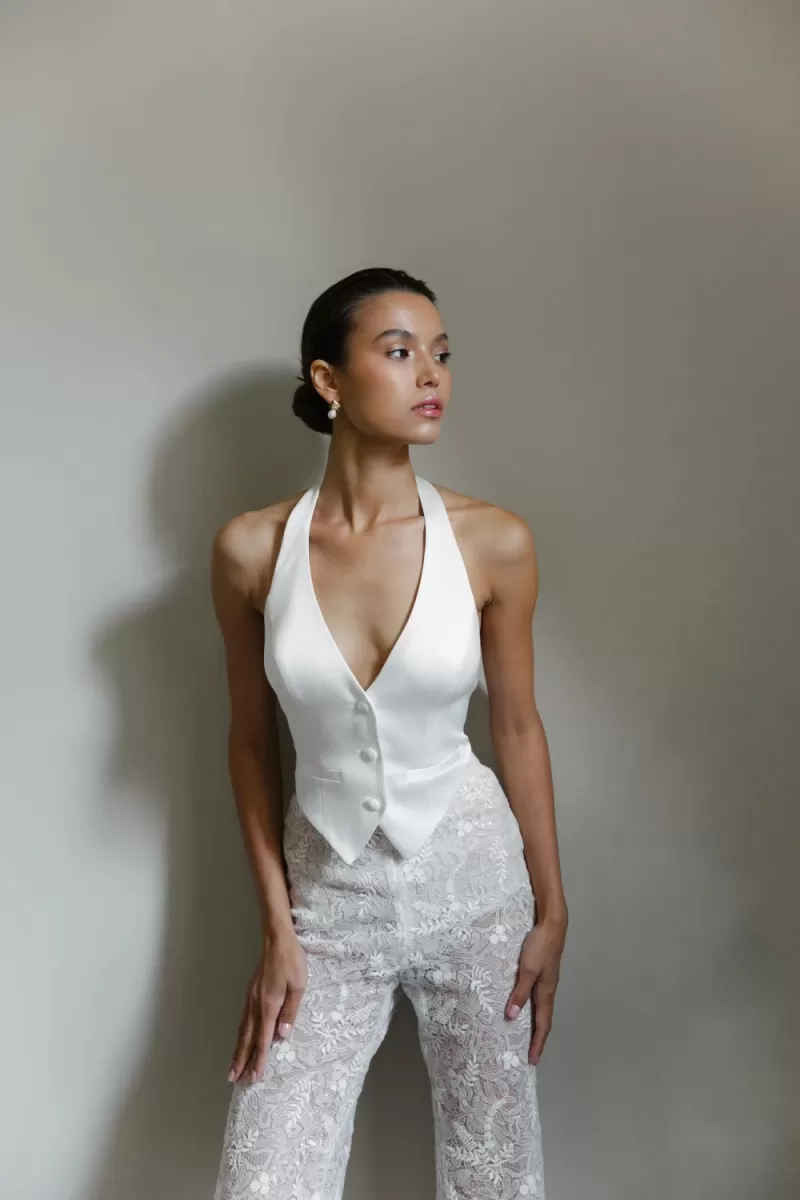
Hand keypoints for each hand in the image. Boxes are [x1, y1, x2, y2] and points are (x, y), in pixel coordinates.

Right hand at [228, 930, 307, 1083]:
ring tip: (232, 1067)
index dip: (260, 1059)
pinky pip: (243, 1019)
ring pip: (242, 1029)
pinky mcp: (251, 993)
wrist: (277, 939)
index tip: (255, 1077)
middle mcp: (256, 1005)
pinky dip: (240, 1034)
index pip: (263, 1039)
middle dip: (241, 1060)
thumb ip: (290, 1012)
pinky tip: (240, 1039)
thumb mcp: (298, 986)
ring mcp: (251, 998)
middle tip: (234, 1079)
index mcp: (268, 1005)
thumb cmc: (292, 962)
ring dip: (237, 1049)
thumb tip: (282, 1036)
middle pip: (247, 1038)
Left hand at [505, 911, 566, 1064]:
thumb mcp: (527, 970)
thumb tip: (512, 1017)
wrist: (552, 925)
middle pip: (544, 1020)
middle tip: (531, 1054)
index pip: (543, 1024)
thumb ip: (520, 992)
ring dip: (536, 1024)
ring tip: (527, 1036)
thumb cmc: (539, 947)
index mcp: (546, 993)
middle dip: (538, 1038)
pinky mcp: (544, 972)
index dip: (538, 1043)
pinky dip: (533, 1008)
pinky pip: (538, 997)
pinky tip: (525, 1005)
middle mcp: (548, 990)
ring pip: (542, 1009)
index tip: (533, 1061)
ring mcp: (547, 981)